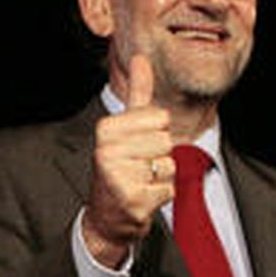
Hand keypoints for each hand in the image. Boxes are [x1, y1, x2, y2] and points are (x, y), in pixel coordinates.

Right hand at [82, 54, 172, 267]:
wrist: (106, 218)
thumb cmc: (120, 167)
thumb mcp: (124, 129)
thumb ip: (136, 93)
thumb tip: (140, 58)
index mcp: (106, 129)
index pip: (159, 117)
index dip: (154, 133)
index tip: (135, 146)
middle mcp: (107, 150)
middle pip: (166, 140)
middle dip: (158, 155)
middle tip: (136, 167)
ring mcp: (118, 175)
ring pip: (169, 164)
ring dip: (160, 176)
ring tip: (139, 182)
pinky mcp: (131, 200)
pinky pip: (168, 188)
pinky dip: (160, 197)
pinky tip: (141, 199)